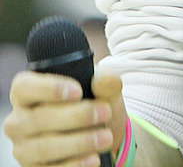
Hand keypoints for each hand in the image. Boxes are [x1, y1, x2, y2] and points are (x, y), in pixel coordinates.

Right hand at [4, 70, 126, 166]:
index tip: (78, 91)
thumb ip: (105, 80)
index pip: (24, 87)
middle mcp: (19, 121)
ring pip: (45, 147)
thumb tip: (103, 80)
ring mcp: (23, 148)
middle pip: (38, 118)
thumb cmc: (92, 102)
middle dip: (76, 116)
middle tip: (105, 112)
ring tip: (106, 137)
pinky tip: (93, 158)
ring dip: (79, 142)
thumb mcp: (101, 87)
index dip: (49, 88)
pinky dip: (75, 164)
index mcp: (26, 93)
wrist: (99, 133)